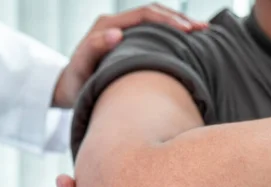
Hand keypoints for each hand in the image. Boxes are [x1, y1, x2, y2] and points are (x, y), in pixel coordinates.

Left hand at [52, 4, 206, 107]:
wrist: (66, 90)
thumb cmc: (74, 84)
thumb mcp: (80, 68)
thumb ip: (93, 49)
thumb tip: (116, 33)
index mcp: (106, 25)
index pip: (144, 15)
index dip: (168, 20)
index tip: (188, 31)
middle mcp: (115, 24)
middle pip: (154, 13)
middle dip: (180, 19)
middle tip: (203, 29)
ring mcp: (122, 32)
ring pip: (156, 22)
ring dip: (179, 25)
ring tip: (203, 33)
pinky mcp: (128, 43)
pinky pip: (153, 34)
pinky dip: (171, 36)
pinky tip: (189, 44)